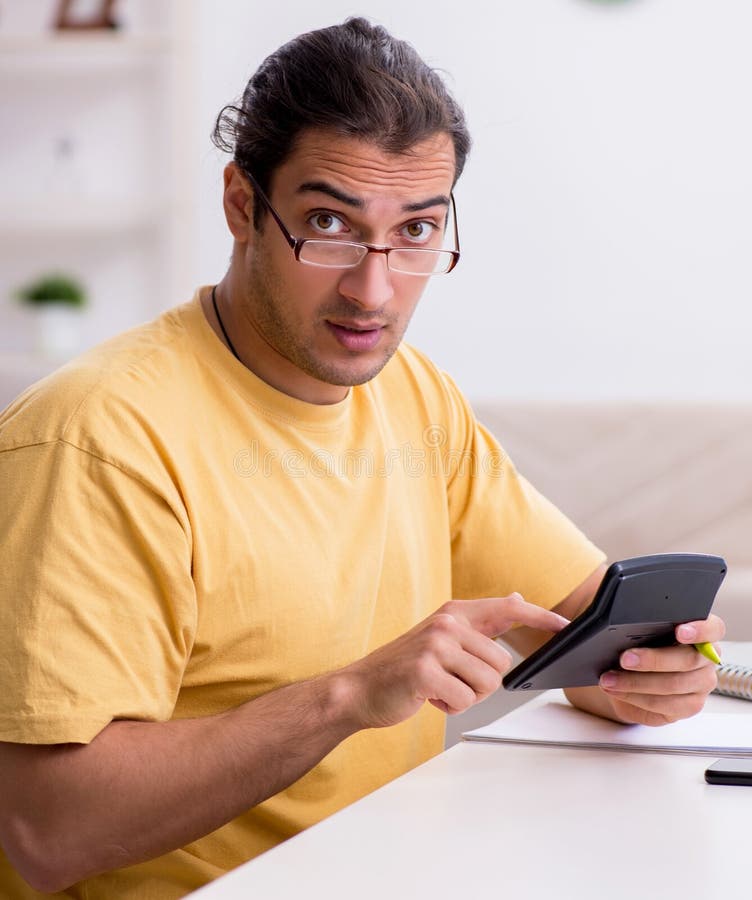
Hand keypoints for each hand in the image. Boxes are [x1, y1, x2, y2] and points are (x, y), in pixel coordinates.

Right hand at [339, 595, 568, 728]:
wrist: (360, 688)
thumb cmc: (404, 668)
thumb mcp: (442, 636)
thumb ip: (480, 622)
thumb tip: (517, 598)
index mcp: (454, 613)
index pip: (507, 609)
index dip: (540, 618)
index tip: (566, 626)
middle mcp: (447, 623)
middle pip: (502, 664)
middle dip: (481, 683)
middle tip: (450, 681)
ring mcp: (435, 645)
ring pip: (487, 684)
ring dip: (465, 696)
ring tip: (438, 687)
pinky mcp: (424, 670)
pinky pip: (463, 700)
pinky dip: (449, 707)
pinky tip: (428, 696)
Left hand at [596, 614, 725, 725]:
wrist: (628, 671)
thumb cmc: (636, 641)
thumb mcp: (635, 624)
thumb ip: (638, 615)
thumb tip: (622, 609)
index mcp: (701, 631)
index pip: (713, 628)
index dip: (699, 630)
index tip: (680, 631)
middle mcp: (706, 659)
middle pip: (689, 660)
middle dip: (653, 660)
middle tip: (624, 658)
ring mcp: (699, 684)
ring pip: (674, 686)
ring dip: (636, 683)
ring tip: (609, 679)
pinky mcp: (687, 706)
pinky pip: (665, 706)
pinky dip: (635, 698)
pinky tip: (617, 690)